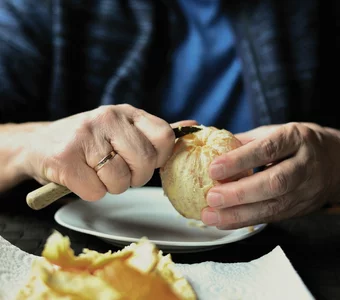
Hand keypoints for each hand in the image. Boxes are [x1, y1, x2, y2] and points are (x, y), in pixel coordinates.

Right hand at [21, 104, 195, 200]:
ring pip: (120, 181)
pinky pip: (96, 191)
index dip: (157, 157)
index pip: (165, 136)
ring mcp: (84, 136)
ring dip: (110, 186)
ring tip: (95, 172)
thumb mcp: (122, 130)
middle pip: (144, 162)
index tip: (141, 160)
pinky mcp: (64, 158)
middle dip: (134, 177)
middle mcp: (107, 117)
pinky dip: (90, 192)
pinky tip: (79, 177)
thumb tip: (194, 126)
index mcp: (126, 112)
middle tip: (118, 171)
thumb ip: (156, 132)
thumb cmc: (88, 142)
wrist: (38, 145)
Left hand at [201, 122, 339, 228]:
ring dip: (239, 214)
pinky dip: (247, 221)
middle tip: (212, 197)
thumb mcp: (280, 131)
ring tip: (212, 216)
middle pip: (274, 182)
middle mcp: (305, 165)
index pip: (268, 149)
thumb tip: (214, 148)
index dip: (240, 160)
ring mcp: (307, 190)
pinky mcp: (302, 209)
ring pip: (274, 206)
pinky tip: (225, 222)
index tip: (214, 168)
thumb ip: (249, 141)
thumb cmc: (302, 144)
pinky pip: (273, 217)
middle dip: (240, 193)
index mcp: (297, 138)